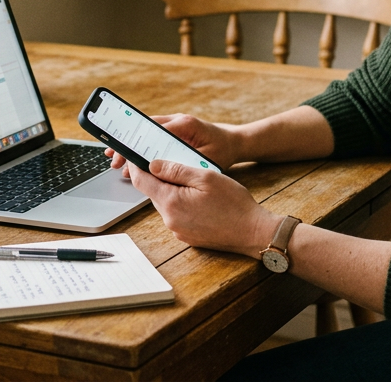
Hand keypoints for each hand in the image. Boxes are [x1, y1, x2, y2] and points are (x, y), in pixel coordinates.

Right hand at [105, 113, 242, 174]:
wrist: (234, 141)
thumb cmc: (223, 150)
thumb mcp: (207, 158)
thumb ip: (186, 160)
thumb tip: (163, 166)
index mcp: (184, 124)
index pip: (153, 131)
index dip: (135, 143)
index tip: (122, 152)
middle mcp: (176, 120)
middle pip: (144, 130)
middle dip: (127, 145)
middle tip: (112, 158)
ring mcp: (174, 124)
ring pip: (145, 134)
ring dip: (131, 146)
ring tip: (116, 161)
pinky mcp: (174, 131)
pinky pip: (152, 138)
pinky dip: (140, 147)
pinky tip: (131, 161)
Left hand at [128, 159, 279, 258]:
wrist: (253, 232)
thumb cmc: (234, 203)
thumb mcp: (206, 177)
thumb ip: (176, 170)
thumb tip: (153, 164)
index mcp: (171, 202)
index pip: (141, 182)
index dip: (137, 166)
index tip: (137, 155)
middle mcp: (170, 219)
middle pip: (153, 192)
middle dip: (157, 177)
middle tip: (170, 162)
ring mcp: (178, 230)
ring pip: (165, 203)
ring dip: (171, 190)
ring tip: (191, 180)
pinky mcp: (187, 236)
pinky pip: (177, 215)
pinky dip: (181, 203)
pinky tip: (198, 198)